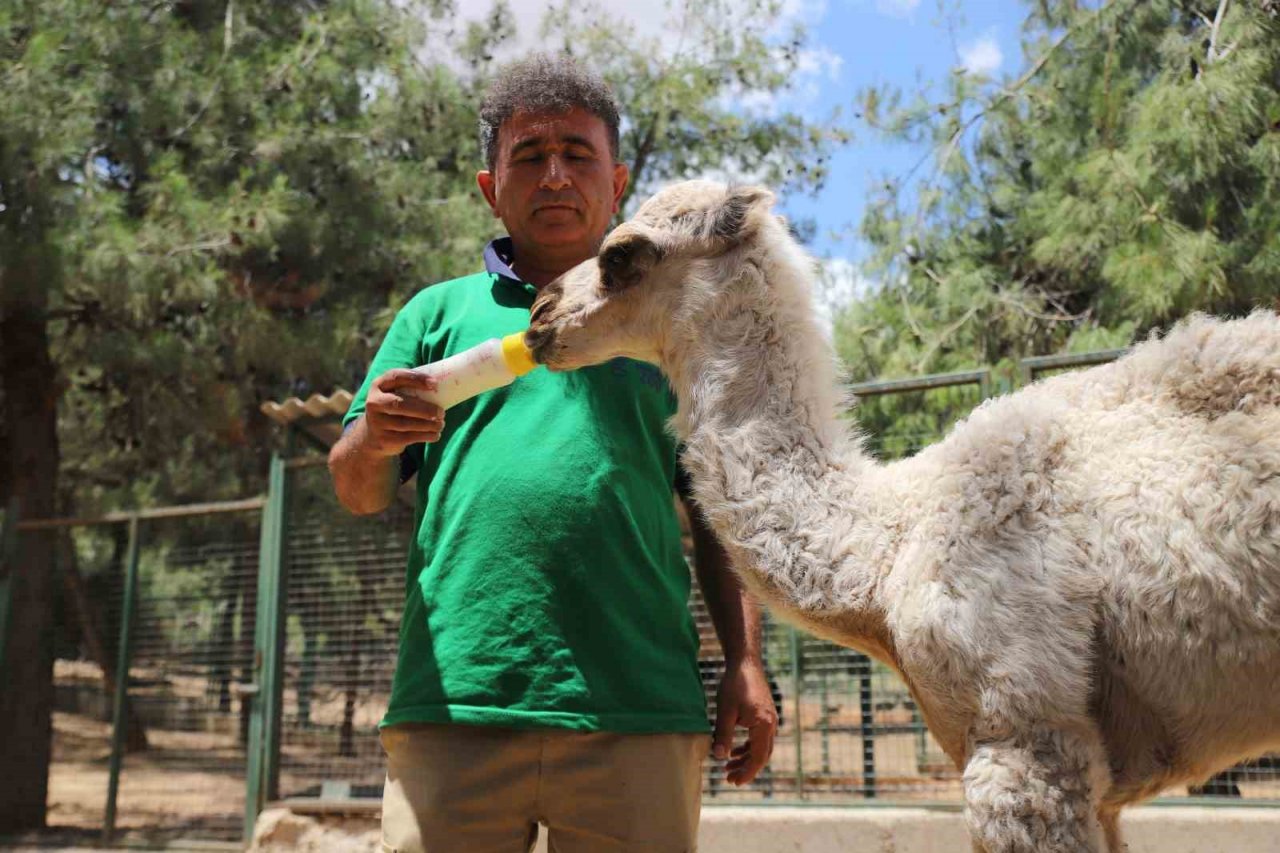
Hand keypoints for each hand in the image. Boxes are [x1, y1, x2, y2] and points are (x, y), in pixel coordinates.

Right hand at [361, 368, 444, 456]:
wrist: (373, 436)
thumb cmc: (395, 409)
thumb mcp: (396, 395)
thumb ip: (413, 390)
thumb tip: (447, 384)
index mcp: (379, 385)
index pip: (396, 376)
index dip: (416, 379)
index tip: (435, 384)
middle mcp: (374, 402)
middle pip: (400, 403)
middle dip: (424, 409)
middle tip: (442, 412)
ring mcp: (377, 422)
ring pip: (405, 423)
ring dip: (428, 424)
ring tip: (441, 424)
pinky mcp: (384, 439)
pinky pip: (407, 438)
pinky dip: (425, 436)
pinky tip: (436, 435)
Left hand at [712, 657, 777, 785]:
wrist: (745, 662)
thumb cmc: (735, 684)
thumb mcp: (725, 711)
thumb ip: (723, 735)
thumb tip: (719, 757)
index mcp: (763, 725)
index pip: (759, 757)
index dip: (748, 772)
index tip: (735, 782)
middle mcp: (771, 724)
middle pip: (762, 755)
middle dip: (746, 769)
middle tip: (729, 779)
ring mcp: (769, 719)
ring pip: (760, 747)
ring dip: (746, 759)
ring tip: (729, 767)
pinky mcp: (764, 715)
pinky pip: (759, 738)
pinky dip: (748, 747)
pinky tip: (734, 751)